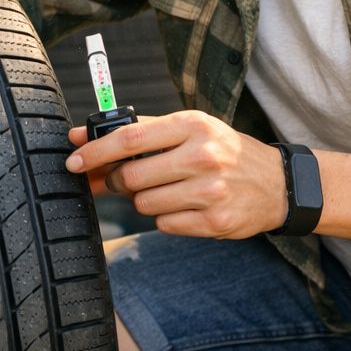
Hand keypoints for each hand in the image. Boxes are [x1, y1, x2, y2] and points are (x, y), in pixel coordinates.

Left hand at [65, 111, 289, 238]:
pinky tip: (185, 205)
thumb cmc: (223, 150)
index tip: (73, 160)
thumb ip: (138, 130)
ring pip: (144, 204)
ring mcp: (210, 192)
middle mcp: (202, 156)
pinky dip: (166, 216)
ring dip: (144, 199)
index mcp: (192, 125)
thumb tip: (79, 137)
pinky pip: (164, 224)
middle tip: (124, 179)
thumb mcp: (190, 128)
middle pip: (131, 176)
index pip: (129, 139)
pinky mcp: (215, 222)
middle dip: (117, 181)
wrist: (278, 183)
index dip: (94, 151)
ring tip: (166, 189)